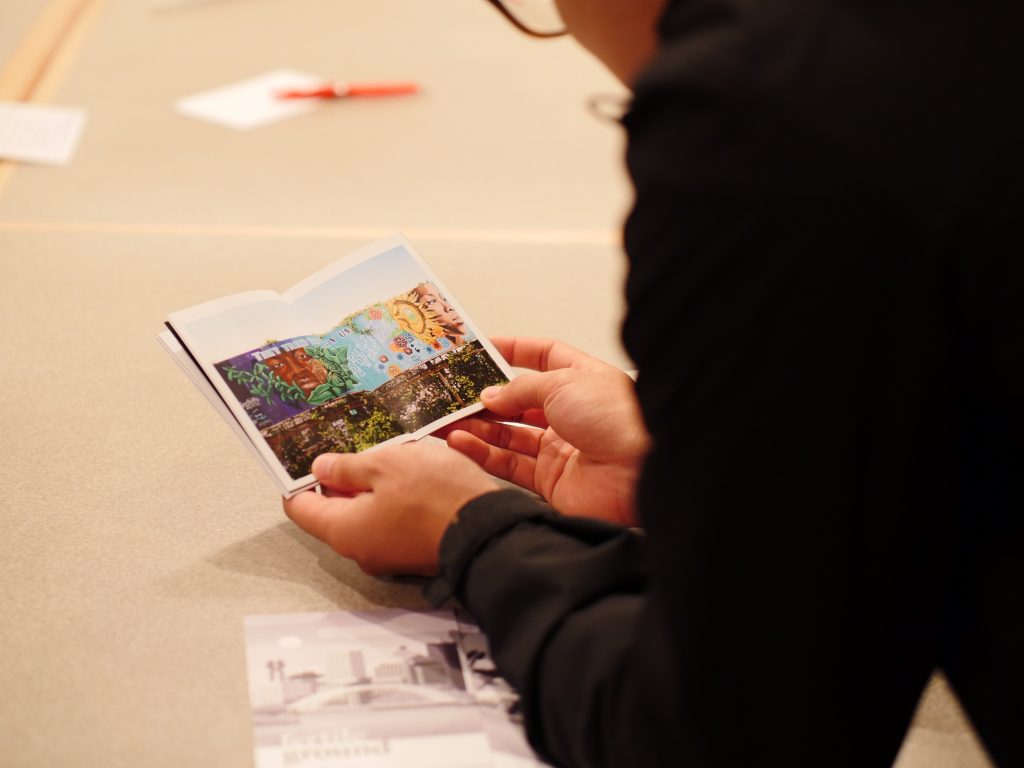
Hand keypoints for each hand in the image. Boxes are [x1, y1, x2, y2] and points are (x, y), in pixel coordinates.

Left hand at [283, 441, 498, 575]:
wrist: (490, 531)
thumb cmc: (436, 495)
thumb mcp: (387, 465)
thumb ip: (348, 467)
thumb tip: (321, 469)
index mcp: (344, 530)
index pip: (301, 507)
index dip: (300, 480)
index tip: (307, 457)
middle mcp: (361, 550)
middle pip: (334, 512)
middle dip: (341, 480)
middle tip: (353, 448)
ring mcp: (389, 554)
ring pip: (367, 516)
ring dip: (372, 488)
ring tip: (389, 457)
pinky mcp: (414, 551)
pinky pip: (392, 523)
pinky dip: (394, 500)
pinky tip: (411, 476)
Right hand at [438, 337, 648, 525]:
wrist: (643, 472)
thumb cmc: (617, 417)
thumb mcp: (563, 383)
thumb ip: (520, 389)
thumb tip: (490, 395)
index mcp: (581, 380)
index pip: (543, 357)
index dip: (513, 350)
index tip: (480, 349)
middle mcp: (571, 413)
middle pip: (518, 402)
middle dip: (483, 398)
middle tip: (449, 393)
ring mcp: (560, 448)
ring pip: (507, 435)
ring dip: (474, 426)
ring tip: (443, 419)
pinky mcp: (551, 482)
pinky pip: (508, 464)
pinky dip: (481, 453)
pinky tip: (458, 441)